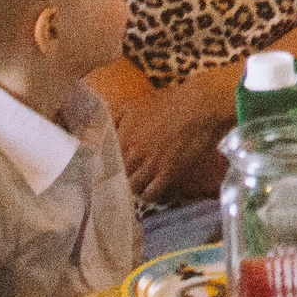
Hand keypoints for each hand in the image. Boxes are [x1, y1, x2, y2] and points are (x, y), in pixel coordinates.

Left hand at [111, 77, 228, 202]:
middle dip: (119, 178)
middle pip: (116, 176)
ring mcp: (150, 164)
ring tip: (139, 183)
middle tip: (124, 178)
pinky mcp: (168, 173)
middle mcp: (132, 152)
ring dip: (134, 187)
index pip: (104, 161)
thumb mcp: (135, 104)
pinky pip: (150, 194)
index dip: (105, 166)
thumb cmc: (170, 102)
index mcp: (122, 136)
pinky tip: (151, 188)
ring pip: (132, 187)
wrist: (202, 106)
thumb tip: (95, 132)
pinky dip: (148, 194)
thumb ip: (112, 118)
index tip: (107, 170)